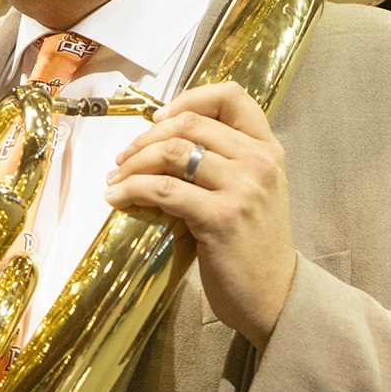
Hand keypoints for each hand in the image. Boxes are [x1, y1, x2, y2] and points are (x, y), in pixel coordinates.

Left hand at [106, 82, 297, 348]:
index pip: (231, 96)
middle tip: (124, 158)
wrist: (274, 295)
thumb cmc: (255, 243)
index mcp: (268, 148)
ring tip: (116, 179)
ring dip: (134, 163)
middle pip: (190, 123)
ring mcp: (242, 188)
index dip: (188, 99)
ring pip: (172, 152)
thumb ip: (225, 160)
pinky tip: (117, 199)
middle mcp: (259, 161)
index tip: (159, 120)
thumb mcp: (253, 189)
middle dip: (146, 137)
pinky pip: (163, 189)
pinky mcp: (220, 217)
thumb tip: (163, 140)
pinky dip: (132, 190)